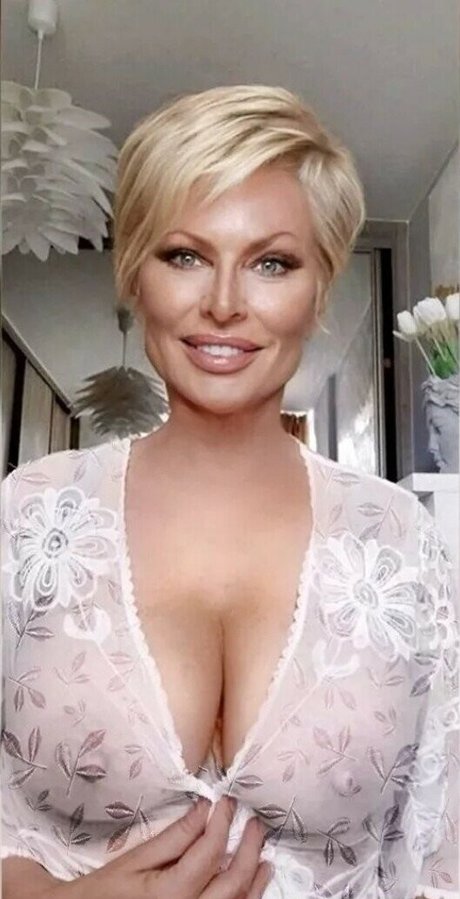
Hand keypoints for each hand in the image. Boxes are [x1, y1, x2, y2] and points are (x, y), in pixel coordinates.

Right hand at [45, 796, 272, 897]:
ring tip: (264, 855)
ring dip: (255, 879)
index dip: (223, 822)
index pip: (210, 852)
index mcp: (170, 895)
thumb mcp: (135, 860)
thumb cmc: (105, 892)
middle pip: (234, 883)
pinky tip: (252, 885)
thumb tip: (205, 808)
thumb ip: (175, 837)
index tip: (228, 802)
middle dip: (250, 849)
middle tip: (255, 823)